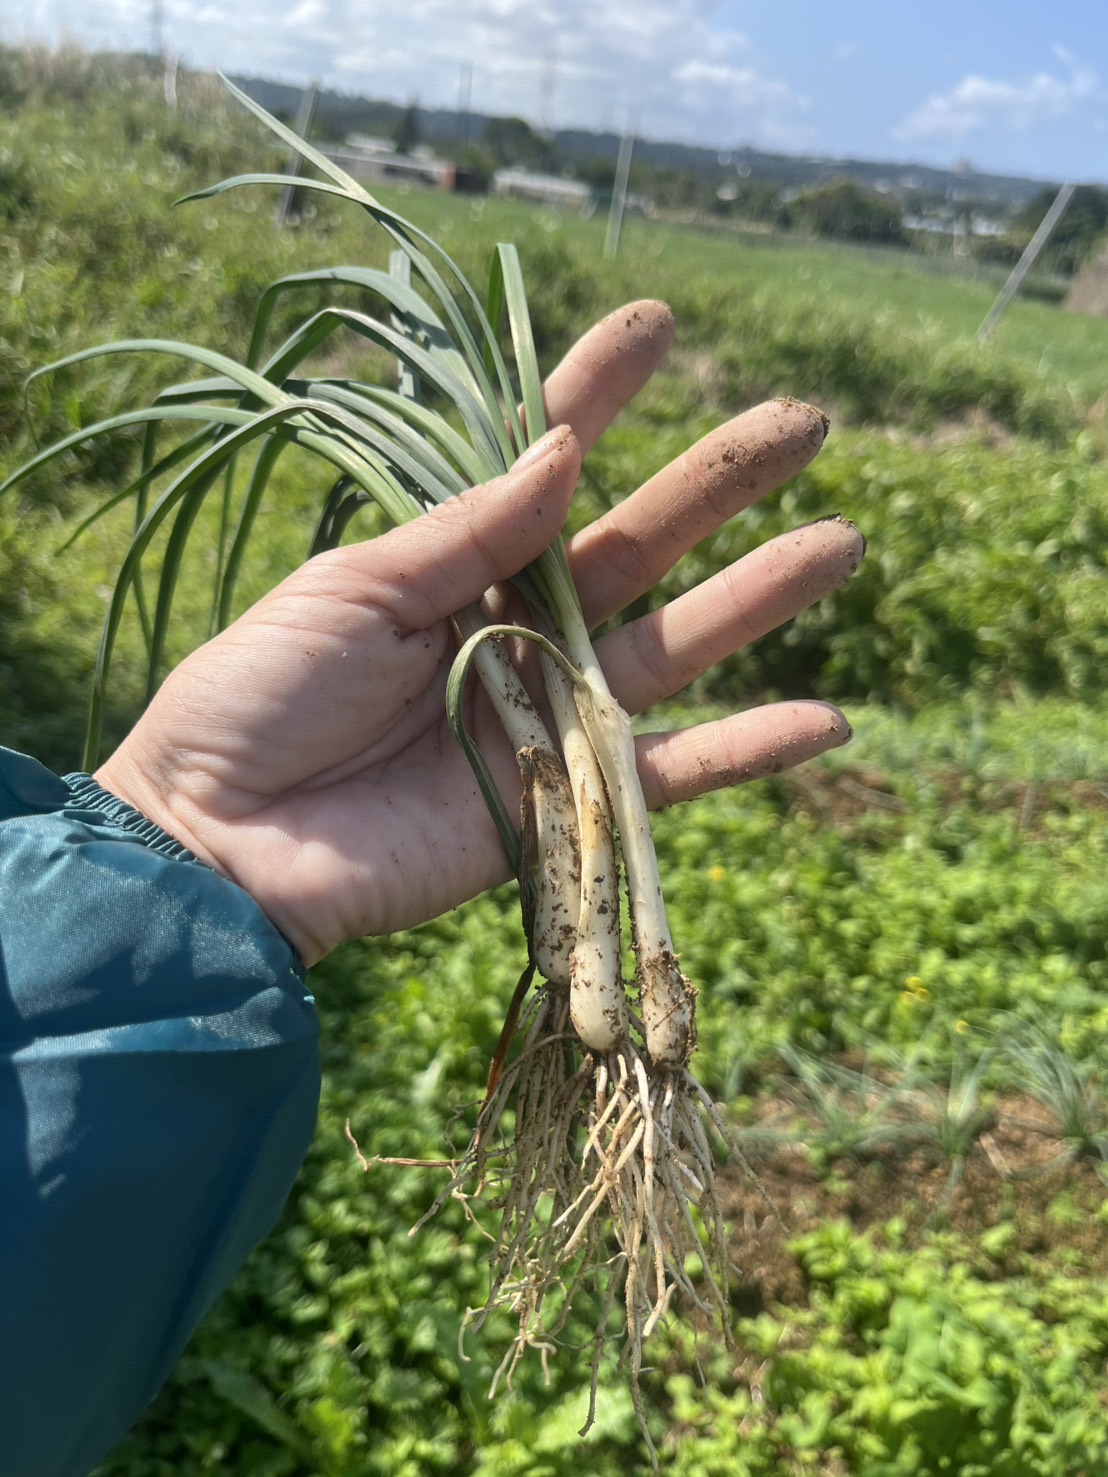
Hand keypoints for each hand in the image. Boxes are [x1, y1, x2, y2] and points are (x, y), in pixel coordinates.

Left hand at [96, 302, 862, 966]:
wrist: (224, 842)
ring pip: (673, 647)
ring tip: (843, 543)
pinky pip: (673, 775)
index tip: (657, 324)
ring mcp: (545, 716)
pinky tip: (831, 721)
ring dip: (758, 600)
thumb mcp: (352, 588)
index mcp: (450, 565)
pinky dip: (750, 752)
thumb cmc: (261, 696)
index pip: (542, 465)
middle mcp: (512, 630)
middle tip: (805, 420)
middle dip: (716, 483)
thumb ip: (465, 532)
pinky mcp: (562, 801)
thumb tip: (562, 452)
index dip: (599, 395)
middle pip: (636, 547)